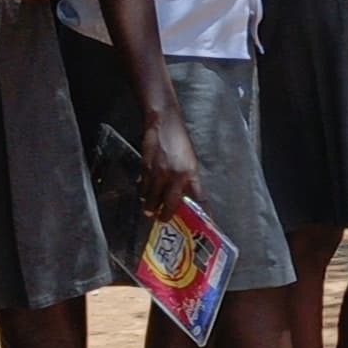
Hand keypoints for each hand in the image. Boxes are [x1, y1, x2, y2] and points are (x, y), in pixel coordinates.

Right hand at [140, 106, 202, 220]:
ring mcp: (159, 173)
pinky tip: (144, 194)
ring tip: (150, 211)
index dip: (202, 212)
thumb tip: (186, 196)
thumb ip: (188, 179)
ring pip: (153, 198)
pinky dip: (143, 193)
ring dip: (151, 206)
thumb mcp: (190, 160)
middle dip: (166, 215)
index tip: (204, 224)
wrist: (164, 123)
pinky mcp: (146, 169)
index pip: (199, 198)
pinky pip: (143, 187)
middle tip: (162, 219)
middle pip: (170, 204)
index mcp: (190, 173)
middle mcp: (176, 176)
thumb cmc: (179, 141)